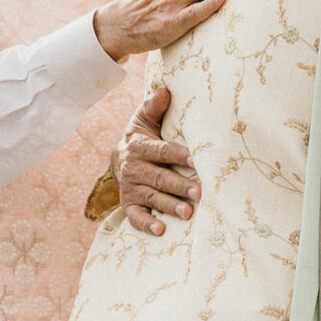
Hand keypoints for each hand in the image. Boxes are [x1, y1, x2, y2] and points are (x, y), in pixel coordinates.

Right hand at [117, 85, 201, 236]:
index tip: (198, 161)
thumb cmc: (143, 138)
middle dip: (180, 186)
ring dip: (169, 206)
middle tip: (200, 193)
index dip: (180, 155)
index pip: (162, 151)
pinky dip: (146, 224)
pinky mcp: (129, 204)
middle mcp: (134, 168)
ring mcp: (131, 188)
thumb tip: (165, 90)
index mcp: (140, 146)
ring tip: (187, 213)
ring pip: (152, 197)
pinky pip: (135, 216)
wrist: (120, 158)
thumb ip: (154, 108)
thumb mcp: (145, 121)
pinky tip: (160, 230)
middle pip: (160, 177)